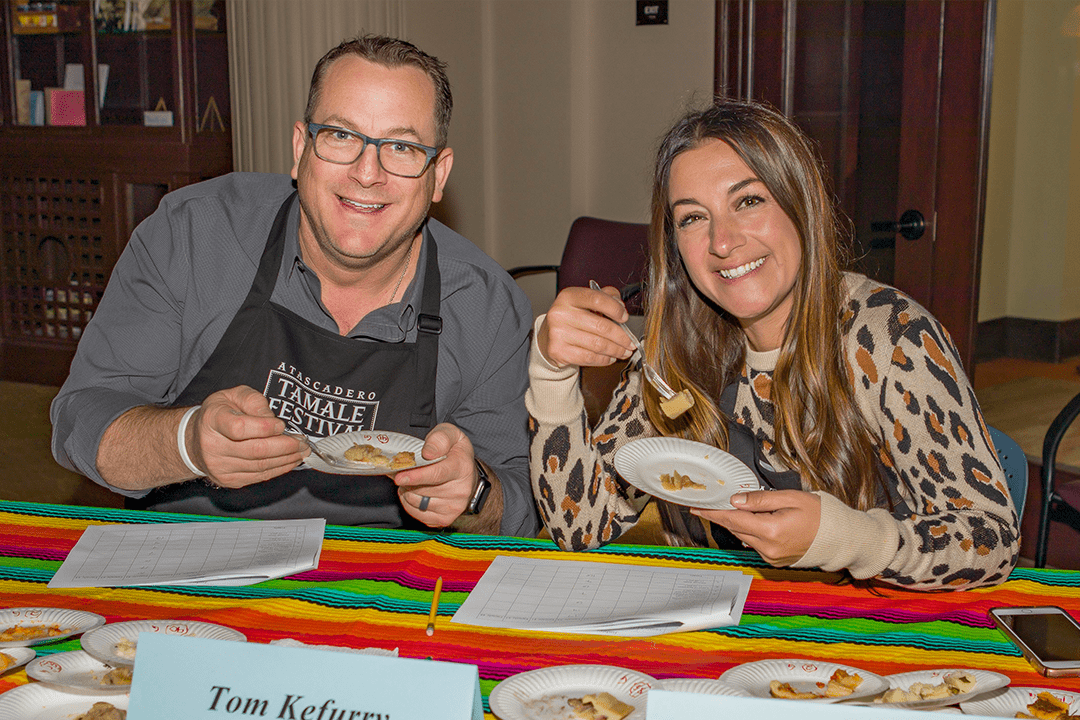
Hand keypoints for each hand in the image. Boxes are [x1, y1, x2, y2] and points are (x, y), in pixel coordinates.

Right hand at [189, 385, 307, 487]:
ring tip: (301, 451)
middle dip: (285, 446)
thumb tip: (272, 420)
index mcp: (213, 420)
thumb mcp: (234, 395)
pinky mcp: (228, 480)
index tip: (281, 424)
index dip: (265, 427)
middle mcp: (212, 446)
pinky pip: (259, 476)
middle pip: (255, 450)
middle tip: (303, 442)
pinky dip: (278, 469)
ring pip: (260, 466)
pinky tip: (289, 461)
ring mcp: (220, 466)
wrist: (196, 440)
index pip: (240, 428)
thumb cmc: (220, 414)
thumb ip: (255, 401)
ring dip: (286, 459)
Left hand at [393, 423, 477, 526]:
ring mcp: (453, 507)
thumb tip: (428, 453)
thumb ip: (439, 438)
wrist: (467, 474)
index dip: (416, 476)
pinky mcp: (445, 519)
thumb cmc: (455, 452)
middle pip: (423, 489)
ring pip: (417, 502)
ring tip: (411, 480)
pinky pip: (417, 514)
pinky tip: (414, 492)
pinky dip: (409, 503)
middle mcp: (460, 490)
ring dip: (407, 490)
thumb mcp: (450, 434)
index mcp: (462, 467)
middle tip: (403, 471)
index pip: (437, 474)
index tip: (399, 477)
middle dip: (407, 480)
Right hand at [537, 284, 634, 368]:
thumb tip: (620, 305)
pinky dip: (603, 359)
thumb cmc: (570, 319)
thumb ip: (604, 297)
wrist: (547, 338)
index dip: (615, 309)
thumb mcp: (583, 302)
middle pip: (601, 326)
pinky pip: (589, 357)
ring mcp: (558, 333)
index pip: (597, 300)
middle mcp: (560, 313)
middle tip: (630, 343)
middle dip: (621, 337)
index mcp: (569, 297)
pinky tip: (609, 358)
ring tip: (623, 352)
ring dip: (615, 350)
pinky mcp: (558, 351)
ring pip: (597, 344)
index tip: (625, 318)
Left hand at [692, 490, 820, 565]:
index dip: (712, 512)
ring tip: (737, 508)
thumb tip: (736, 500)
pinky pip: (754, 543)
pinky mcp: (774, 560)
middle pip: (736, 528)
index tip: (696, 507)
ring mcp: (771, 557)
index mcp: (771, 531)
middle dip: (723, 515)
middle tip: (711, 502)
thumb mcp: (790, 498)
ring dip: (738, 522)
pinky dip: (751, 531)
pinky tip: (757, 521)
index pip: (733, 520)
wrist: (839, 538)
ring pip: (744, 536)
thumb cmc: (819, 515)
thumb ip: (760, 499)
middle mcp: (768, 548)